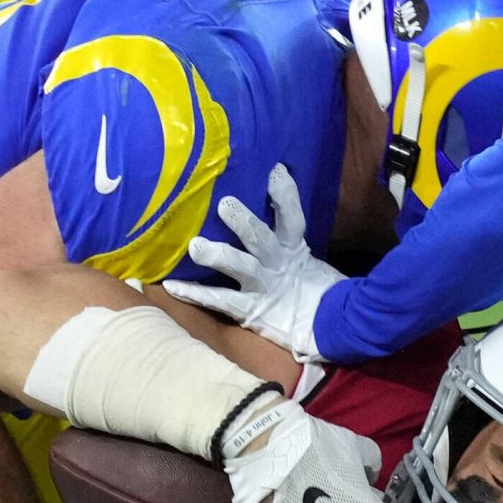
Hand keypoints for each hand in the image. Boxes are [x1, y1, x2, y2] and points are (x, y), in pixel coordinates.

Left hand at [162, 164, 341, 363]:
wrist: (331, 331)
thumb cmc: (315, 293)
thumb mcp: (313, 263)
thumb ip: (293, 240)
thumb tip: (285, 204)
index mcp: (295, 250)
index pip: (293, 218)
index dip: (285, 195)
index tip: (275, 170)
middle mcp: (279, 264)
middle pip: (262, 238)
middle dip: (244, 222)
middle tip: (225, 204)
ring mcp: (263, 288)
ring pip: (240, 267)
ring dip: (218, 255)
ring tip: (196, 246)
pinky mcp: (250, 311)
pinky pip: (220, 300)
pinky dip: (195, 293)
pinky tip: (171, 286)